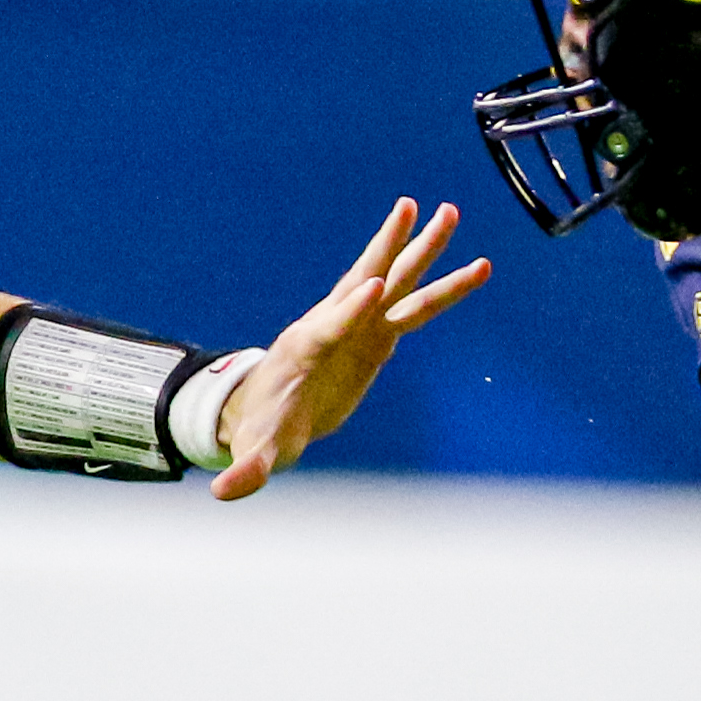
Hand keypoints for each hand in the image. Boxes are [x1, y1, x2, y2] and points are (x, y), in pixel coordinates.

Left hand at [209, 199, 490, 498]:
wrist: (267, 412)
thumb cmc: (262, 430)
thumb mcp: (258, 452)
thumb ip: (248, 469)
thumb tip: (226, 492)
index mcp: (306, 348)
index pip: (330, 324)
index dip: (350, 309)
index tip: (372, 285)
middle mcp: (333, 325)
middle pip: (365, 279)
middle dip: (388, 246)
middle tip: (415, 208)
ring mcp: (357, 326)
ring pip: (394, 280)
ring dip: (422, 249)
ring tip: (450, 211)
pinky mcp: (376, 336)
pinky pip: (414, 305)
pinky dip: (442, 287)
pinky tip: (475, 267)